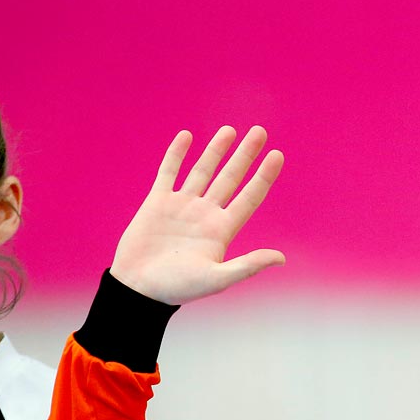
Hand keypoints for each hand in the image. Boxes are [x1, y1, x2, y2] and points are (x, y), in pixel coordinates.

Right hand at [111, 125, 284, 304]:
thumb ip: (248, 265)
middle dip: (245, 155)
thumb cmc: (178, 288)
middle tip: (260, 132)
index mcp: (222, 230)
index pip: (249, 197)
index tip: (277, 155)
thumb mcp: (217, 279)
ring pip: (203, 171)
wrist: (139, 288)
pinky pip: (168, 172)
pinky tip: (187, 137)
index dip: (264, 176)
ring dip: (216, 151)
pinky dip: (177, 154)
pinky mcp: (157, 202)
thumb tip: (280, 258)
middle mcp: (205, 214)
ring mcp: (182, 206)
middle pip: (230, 178)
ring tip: (230, 131)